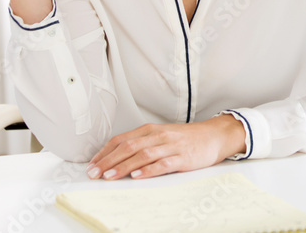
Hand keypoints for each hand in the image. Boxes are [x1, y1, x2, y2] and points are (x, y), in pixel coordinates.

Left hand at [87, 115, 246, 179]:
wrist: (214, 135)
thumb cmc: (185, 138)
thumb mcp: (160, 136)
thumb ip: (141, 144)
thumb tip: (116, 156)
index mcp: (150, 130)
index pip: (122, 139)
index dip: (105, 152)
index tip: (92, 164)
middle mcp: (158, 136)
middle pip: (128, 147)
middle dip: (108, 161)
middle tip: (94, 173)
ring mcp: (170, 146)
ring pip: (142, 155)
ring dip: (123, 166)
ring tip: (110, 176)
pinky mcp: (182, 158)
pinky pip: (163, 164)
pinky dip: (149, 170)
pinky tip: (138, 176)